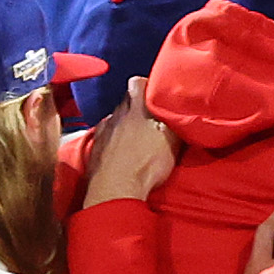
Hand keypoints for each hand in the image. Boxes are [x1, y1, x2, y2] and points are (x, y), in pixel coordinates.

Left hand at [83, 80, 178, 206]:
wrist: (115, 190)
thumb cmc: (146, 164)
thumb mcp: (172, 141)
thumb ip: (174, 121)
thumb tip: (179, 109)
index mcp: (136, 109)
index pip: (137, 82)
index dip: (147, 86)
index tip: (157, 94)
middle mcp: (116, 115)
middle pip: (126, 101)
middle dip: (137, 106)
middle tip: (151, 118)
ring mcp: (103, 131)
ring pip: (115, 118)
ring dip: (125, 123)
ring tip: (137, 137)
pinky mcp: (94, 148)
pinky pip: (105, 136)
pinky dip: (114, 139)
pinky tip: (121, 151)